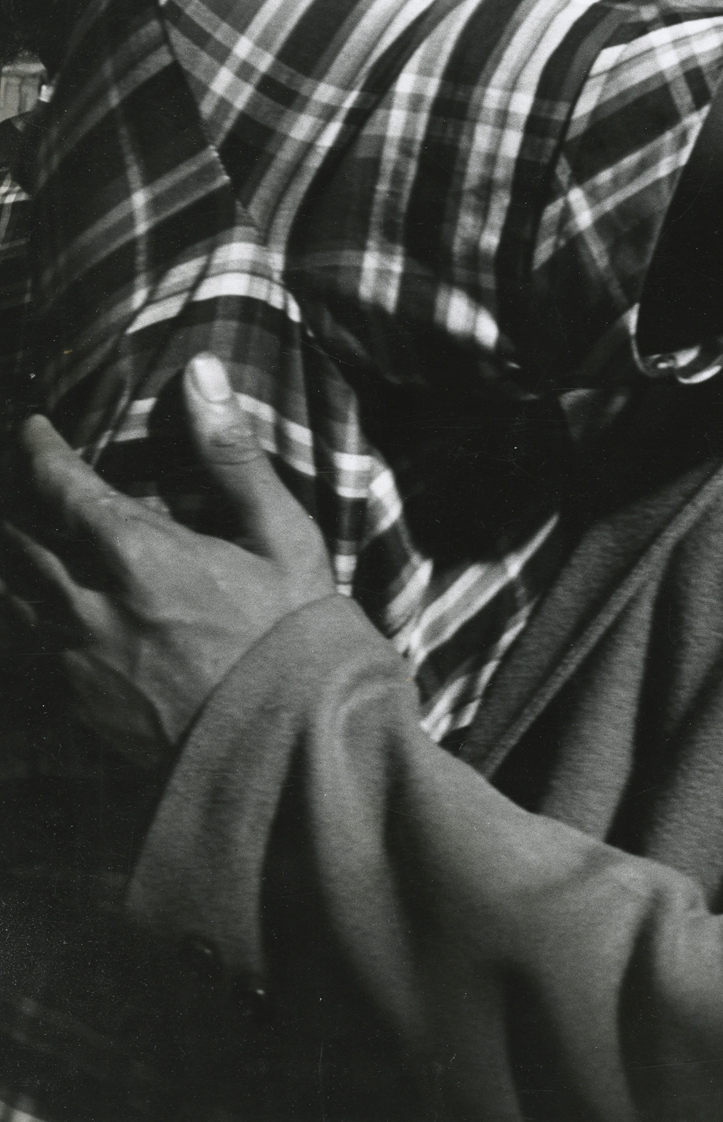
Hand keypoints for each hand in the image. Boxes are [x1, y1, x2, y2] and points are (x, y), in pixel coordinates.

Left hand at [2, 354, 334, 771]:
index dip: (37, 450)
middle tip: (16, 476)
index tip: (31, 427)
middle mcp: (89, 607)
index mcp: (137, 555)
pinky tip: (33, 611)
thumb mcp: (281, 534)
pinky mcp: (78, 710)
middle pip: (15, 541)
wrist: (291, 750)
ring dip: (8, 559)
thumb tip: (200, 372)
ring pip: (10, 598)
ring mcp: (76, 664)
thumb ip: (231, 454)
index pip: (58, 486)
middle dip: (11, 502)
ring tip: (16, 536)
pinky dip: (22, 616)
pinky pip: (29, 650)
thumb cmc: (295, 636)